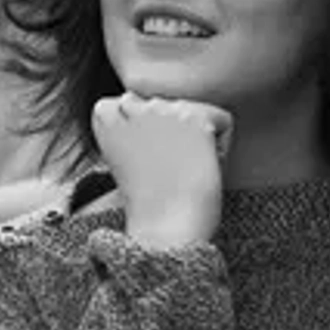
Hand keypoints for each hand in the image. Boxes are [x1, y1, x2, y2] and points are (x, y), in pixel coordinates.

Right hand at [93, 93, 230, 248]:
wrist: (164, 229)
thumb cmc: (148, 203)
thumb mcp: (122, 156)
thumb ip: (130, 127)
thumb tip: (158, 108)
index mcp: (105, 116)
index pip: (128, 101)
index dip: (142, 130)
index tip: (142, 159)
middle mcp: (133, 105)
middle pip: (165, 104)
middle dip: (170, 129)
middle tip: (165, 168)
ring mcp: (165, 110)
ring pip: (194, 111)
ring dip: (195, 136)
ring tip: (182, 169)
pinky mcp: (195, 119)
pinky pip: (224, 122)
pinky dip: (223, 146)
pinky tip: (203, 167)